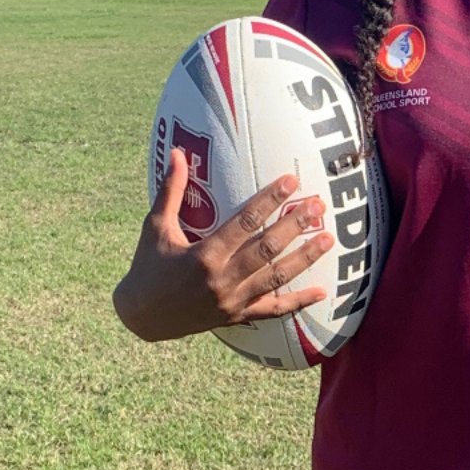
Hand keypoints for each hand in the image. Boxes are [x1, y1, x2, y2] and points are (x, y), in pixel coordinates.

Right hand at [112, 147, 333, 341]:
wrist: (140, 317)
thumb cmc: (148, 266)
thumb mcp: (155, 227)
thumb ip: (170, 190)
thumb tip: (176, 152)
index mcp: (203, 255)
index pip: (244, 222)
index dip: (269, 200)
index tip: (291, 181)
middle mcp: (221, 279)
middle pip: (267, 248)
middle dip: (294, 225)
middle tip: (319, 205)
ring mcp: (232, 300)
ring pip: (276, 278)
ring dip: (305, 258)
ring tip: (328, 239)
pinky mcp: (238, 316)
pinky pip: (273, 310)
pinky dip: (298, 302)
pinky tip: (322, 291)